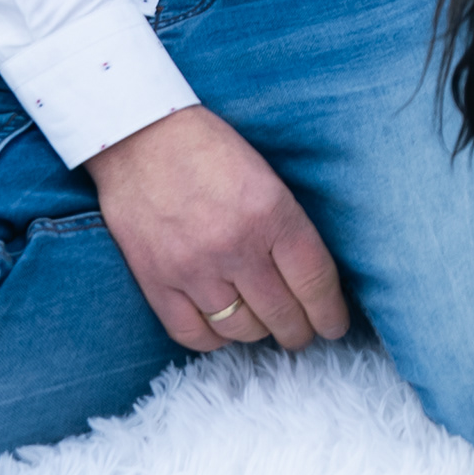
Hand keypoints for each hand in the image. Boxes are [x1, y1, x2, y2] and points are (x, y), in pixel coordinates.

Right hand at [86, 104, 351, 351]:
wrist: (138, 135)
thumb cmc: (208, 149)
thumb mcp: (267, 177)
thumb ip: (287, 225)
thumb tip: (309, 276)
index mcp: (271, 213)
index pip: (314, 282)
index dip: (330, 313)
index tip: (334, 326)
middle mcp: (235, 247)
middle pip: (282, 314)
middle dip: (299, 331)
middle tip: (304, 333)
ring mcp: (193, 269)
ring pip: (241, 329)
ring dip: (259, 333)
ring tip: (264, 325)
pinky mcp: (156, 282)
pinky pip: (193, 335)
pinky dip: (214, 338)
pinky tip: (223, 328)